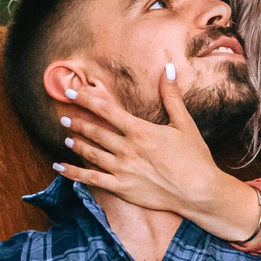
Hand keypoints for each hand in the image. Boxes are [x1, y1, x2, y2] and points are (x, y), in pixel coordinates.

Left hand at [56, 65, 234, 223]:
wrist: (200, 192)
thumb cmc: (195, 157)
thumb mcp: (184, 123)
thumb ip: (171, 96)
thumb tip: (168, 68)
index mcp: (140, 131)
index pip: (107, 110)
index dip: (87, 99)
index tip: (71, 92)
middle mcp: (127, 149)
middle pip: (95, 132)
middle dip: (78, 122)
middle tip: (64, 116)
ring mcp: (123, 170)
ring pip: (91, 154)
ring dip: (77, 144)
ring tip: (68, 137)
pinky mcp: (122, 188)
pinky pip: (91, 179)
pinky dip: (73, 173)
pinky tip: (60, 167)